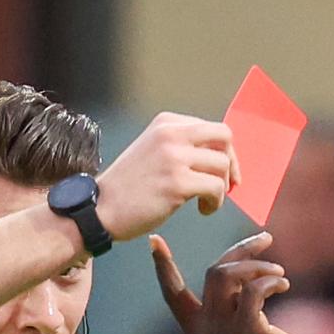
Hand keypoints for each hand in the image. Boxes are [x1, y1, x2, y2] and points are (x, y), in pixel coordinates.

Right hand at [96, 113, 241, 240]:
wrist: (101, 208)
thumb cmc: (128, 187)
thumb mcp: (153, 151)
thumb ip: (180, 147)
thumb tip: (218, 157)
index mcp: (166, 124)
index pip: (211, 128)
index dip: (223, 151)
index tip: (220, 171)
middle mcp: (171, 134)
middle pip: (224, 136)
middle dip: (231, 162)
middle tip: (226, 183)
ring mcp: (174, 157)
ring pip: (222, 165)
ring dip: (222, 187)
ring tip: (207, 201)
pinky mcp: (177, 182)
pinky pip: (216, 188)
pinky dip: (216, 202)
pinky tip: (203, 210)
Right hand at [153, 233, 323, 333]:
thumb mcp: (243, 328)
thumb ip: (229, 304)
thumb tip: (231, 266)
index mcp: (196, 333)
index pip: (172, 294)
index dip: (163, 267)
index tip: (153, 240)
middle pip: (212, 272)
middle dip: (241, 251)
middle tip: (266, 239)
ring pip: (228, 275)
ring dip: (257, 265)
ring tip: (279, 272)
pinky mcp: (247, 331)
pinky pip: (253, 288)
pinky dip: (271, 279)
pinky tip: (283, 284)